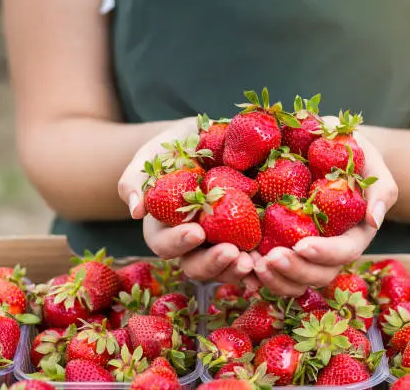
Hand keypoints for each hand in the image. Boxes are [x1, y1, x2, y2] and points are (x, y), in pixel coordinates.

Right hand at [117, 117, 253, 284]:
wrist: (208, 140)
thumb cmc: (174, 148)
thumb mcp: (152, 156)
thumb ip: (138, 180)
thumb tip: (136, 210)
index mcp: (165, 228)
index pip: (166, 244)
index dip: (179, 243)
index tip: (197, 232)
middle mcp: (192, 243)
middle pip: (196, 266)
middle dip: (213, 263)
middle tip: (231, 252)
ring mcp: (219, 242)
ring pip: (224, 269)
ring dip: (237, 270)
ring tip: (254, 262)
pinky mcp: (245, 237)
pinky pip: (251, 257)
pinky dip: (260, 264)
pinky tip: (273, 261)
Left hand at [251, 119, 397, 296]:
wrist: (321, 143)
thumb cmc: (350, 150)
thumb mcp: (370, 160)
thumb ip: (380, 187)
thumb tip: (375, 219)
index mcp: (353, 232)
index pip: (344, 252)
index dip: (324, 253)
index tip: (302, 245)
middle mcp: (328, 248)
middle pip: (317, 274)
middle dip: (295, 271)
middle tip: (269, 258)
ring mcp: (303, 250)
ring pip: (294, 281)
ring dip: (275, 279)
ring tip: (254, 265)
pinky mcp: (280, 243)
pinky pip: (272, 270)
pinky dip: (257, 273)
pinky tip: (242, 263)